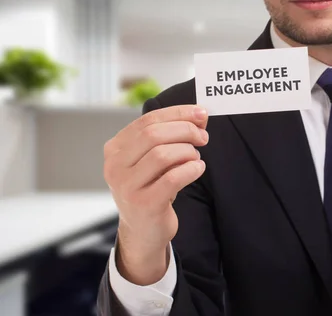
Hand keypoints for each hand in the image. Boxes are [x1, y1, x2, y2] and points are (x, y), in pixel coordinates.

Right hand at [103, 105, 208, 283]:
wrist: (143, 230)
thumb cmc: (152, 187)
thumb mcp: (153, 160)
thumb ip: (169, 136)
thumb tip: (199, 115)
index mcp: (115, 149)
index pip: (147, 120)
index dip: (178, 113)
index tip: (202, 113)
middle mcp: (115, 166)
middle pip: (153, 134)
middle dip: (185, 130)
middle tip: (203, 137)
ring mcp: (127, 186)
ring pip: (162, 155)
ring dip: (188, 152)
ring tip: (196, 157)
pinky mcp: (144, 204)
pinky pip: (173, 179)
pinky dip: (191, 170)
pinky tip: (197, 169)